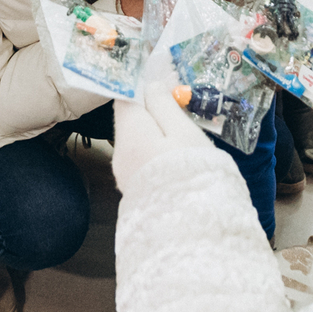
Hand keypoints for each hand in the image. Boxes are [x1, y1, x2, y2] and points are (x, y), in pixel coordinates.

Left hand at [111, 50, 210, 182]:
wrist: (189, 231)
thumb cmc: (192, 173)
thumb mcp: (183, 131)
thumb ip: (164, 105)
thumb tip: (151, 85)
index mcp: (129, 132)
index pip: (125, 97)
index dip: (141, 85)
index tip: (162, 79)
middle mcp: (120, 153)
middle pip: (131, 120)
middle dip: (151, 109)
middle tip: (180, 102)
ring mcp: (126, 175)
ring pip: (138, 141)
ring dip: (156, 131)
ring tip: (183, 128)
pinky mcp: (136, 191)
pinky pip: (143, 160)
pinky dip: (156, 151)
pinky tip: (177, 154)